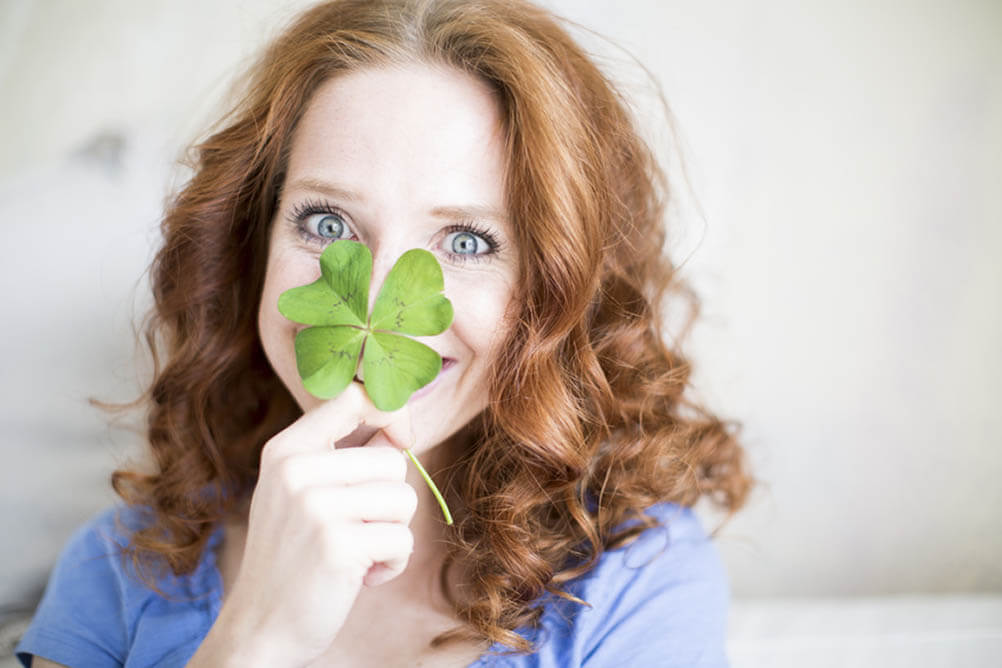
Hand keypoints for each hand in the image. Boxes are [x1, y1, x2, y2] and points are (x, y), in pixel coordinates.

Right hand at [189, 383, 417, 666]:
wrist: (261, 626)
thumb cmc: (295, 555)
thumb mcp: (301, 492)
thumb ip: (344, 456)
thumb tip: (400, 426)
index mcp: (286, 450)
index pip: (354, 397)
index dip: (392, 413)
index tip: (402, 440)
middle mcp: (296, 470)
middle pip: (393, 460)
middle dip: (390, 500)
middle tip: (357, 528)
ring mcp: (314, 507)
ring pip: (404, 498)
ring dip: (392, 532)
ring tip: (357, 551)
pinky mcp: (337, 545)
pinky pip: (402, 539)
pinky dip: (392, 562)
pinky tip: (360, 575)